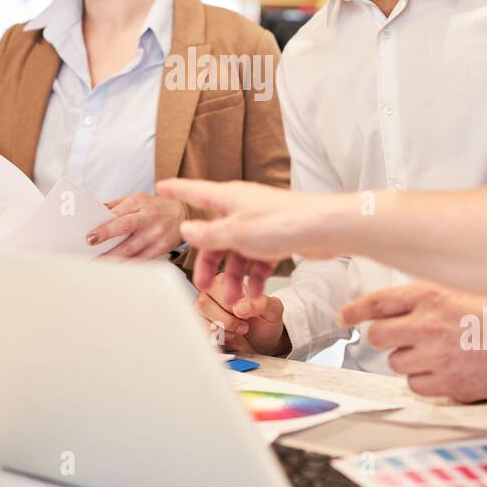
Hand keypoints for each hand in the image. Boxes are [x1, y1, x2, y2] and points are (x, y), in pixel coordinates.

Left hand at [88, 192, 186, 259]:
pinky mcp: (162, 248)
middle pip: (126, 229)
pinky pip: (142, 259)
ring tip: (98, 263)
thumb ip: (115, 206)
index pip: (119, 215)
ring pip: (132, 249)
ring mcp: (156, 234)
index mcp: (140, 203)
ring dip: (113, 258)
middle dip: (107, 240)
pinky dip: (128, 264)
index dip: (104, 228)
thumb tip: (95, 214)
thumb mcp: (136, 198)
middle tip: (92, 250)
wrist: (183, 213)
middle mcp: (149, 218)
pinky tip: (116, 269)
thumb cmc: (156, 206)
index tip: (91, 237)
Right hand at [156, 178, 353, 292]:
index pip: (195, 191)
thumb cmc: (283, 223)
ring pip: (238, 251)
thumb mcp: (236, 233)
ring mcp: (261, 223)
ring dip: (234, 277)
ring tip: (234, 300)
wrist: (325, 228)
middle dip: (209, 262)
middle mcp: (243, 208)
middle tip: (204, 285)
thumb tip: (186, 230)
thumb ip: (209, 234)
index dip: (177, 189)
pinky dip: (254, 276)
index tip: (160, 186)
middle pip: (216, 234)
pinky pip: (258, 258)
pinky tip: (255, 292)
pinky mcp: (278, 237)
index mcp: (229, 199)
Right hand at [196, 269, 290, 355]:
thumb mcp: (273, 310)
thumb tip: (240, 307)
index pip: (215, 287)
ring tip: (238, 332)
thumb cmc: (265, 321)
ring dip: (222, 331)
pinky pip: (201, 336)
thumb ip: (260, 304)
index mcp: (225, 282)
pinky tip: (230, 339)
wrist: (264, 342)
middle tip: (243, 326)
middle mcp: (211, 295)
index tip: (242, 313)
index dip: (229, 304)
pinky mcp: (203, 330)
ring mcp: (205, 313)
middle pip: (203, 304)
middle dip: (226, 320)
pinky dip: (217, 341)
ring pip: (200, 321)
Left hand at [339, 283, 486, 402]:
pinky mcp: (446, 383)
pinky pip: (415, 385)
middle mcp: (427, 325)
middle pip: (378, 336)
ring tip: (437, 352)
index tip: (344, 316)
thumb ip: (427, 296)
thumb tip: (397, 304)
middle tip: (402, 338)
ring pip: (396, 363)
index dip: (355, 310)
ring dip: (408, 359)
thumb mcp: (462, 287)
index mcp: (430, 295)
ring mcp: (435, 356)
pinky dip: (424, 380)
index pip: (378, 302)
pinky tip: (444, 370)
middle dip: (385, 338)